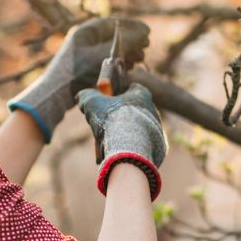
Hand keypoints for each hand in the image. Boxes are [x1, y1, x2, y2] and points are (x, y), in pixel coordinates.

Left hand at [7, 17, 149, 142]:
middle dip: (132, 40)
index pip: (113, 23)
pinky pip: (107, 59)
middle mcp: (85, 39)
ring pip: (112, 48)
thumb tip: (143, 34)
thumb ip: (124, 43)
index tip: (148, 31)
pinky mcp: (87, 67)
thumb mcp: (103, 56)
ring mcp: (86, 53)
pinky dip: (120, 61)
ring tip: (140, 58)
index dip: (132, 26)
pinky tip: (129, 67)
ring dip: (128, 51)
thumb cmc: (77, 73)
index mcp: (85, 31)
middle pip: (114, 35)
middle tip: (147, 45)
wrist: (55, 94)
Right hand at [76, 83, 166, 198]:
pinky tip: (120, 152)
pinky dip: (133, 148)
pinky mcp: (159, 146)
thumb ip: (86, 96)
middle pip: (133, 110)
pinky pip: (144, 145)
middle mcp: (153, 109)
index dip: (118, 93)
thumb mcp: (92, 103)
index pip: (131, 88)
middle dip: (120, 117)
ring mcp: (158, 128)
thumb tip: (81, 95)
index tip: (106, 101)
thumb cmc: (112, 120)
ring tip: (110, 143)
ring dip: (125, 134)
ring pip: (138, 129)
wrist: (130, 148)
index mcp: (141, 94)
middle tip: (105, 127)